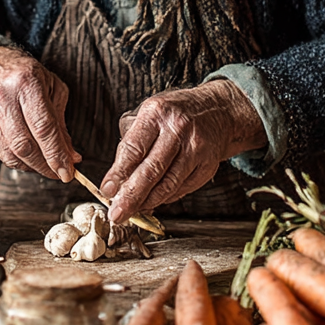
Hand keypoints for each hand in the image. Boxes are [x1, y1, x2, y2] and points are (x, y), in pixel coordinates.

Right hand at [0, 46, 78, 182]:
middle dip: (45, 166)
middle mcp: (3, 97)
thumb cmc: (26, 77)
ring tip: (46, 166)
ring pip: (11, 155)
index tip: (67, 172)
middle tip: (59, 173)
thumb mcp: (53, 90)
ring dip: (32, 167)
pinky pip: (0, 154)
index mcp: (26, 83)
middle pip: (25, 146)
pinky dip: (18, 162)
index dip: (56, 154)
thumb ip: (61, 124)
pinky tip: (28, 158)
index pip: (43, 128)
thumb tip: (71, 157)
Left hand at [100, 81, 265, 222]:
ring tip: (132, 212)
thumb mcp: (149, 114)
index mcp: (157, 113)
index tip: (107, 190)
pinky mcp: (207, 165)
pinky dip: (165, 198)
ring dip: (148, 202)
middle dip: (131, 196)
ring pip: (168, 184)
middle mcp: (178, 129)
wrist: (217, 111)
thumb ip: (132, 141)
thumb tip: (117, 178)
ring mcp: (195, 148)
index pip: (134, 148)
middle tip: (117, 213)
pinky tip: (153, 202)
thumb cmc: (176, 113)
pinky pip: (182, 188)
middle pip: (151, 171)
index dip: (119, 173)